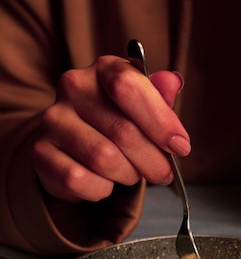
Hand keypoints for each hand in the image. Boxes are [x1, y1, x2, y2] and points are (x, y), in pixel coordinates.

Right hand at [33, 55, 189, 202]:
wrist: (75, 146)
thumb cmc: (117, 123)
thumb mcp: (144, 106)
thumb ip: (159, 97)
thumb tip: (172, 83)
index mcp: (103, 69)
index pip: (129, 86)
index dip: (160, 121)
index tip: (180, 147)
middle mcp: (73, 87)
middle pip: (123, 131)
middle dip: (153, 160)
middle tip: (163, 173)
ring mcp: (53, 120)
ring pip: (104, 159)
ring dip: (128, 175)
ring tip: (132, 174)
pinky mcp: (41, 153)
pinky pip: (80, 180)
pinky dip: (101, 189)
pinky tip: (105, 182)